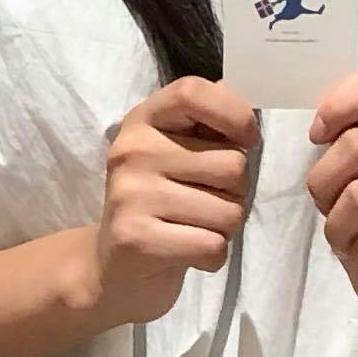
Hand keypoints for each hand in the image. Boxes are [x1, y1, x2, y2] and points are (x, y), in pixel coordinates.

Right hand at [87, 77, 257, 326]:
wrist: (111, 269)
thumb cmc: (158, 203)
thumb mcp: (175, 153)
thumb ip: (207, 123)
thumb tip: (243, 87)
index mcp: (143, 120)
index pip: (193, 92)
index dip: (235, 114)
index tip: (247, 140)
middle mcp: (132, 150)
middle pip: (232, 164)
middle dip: (235, 192)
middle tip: (204, 203)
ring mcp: (130, 194)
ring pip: (229, 211)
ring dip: (224, 229)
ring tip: (193, 229)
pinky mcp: (136, 238)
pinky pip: (213, 246)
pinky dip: (212, 258)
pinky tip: (187, 254)